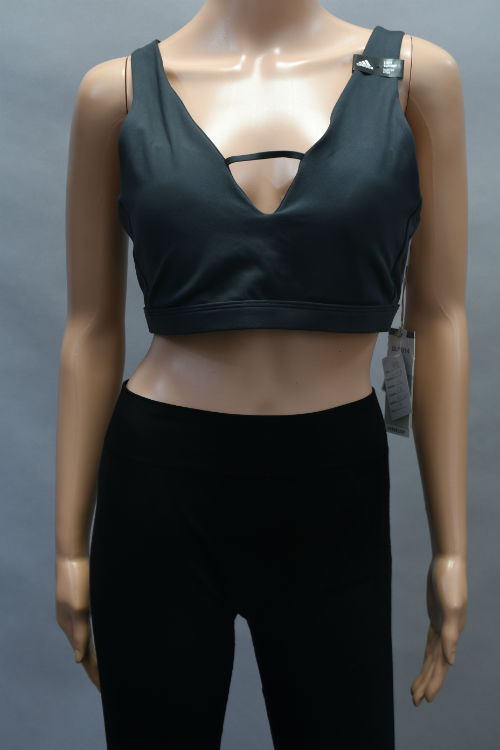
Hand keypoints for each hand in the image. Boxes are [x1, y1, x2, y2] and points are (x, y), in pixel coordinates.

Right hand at [55, 555, 100, 690]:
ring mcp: (75, 614)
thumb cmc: (77, 579)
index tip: (105, 689)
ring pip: (87, 642)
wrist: (73, 555)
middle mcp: (70, 623)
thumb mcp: (79, 607)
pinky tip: (102, 642)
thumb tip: (79, 659)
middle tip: (107, 686)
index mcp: (70, 626)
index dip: (95, 673)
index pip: (85, 658)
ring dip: (96, 657)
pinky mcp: (81, 604)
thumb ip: (80, 633)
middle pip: (85, 653)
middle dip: (96, 670)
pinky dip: (96, 641)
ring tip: (105, 670)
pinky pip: (88, 630)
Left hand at [410, 553, 466, 705]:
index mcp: (452, 634)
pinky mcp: (436, 617)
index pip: (441, 665)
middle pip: (436, 665)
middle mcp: (448, 633)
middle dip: (427, 684)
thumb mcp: (451, 609)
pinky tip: (426, 663)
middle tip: (416, 703)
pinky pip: (431, 642)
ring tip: (415, 690)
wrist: (447, 562)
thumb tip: (450, 663)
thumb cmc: (450, 583)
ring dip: (425, 673)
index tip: (425, 699)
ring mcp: (442, 626)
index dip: (434, 682)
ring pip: (433, 656)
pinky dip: (428, 655)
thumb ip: (451, 636)